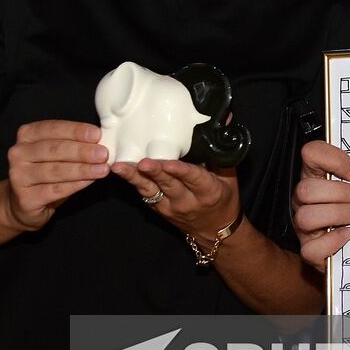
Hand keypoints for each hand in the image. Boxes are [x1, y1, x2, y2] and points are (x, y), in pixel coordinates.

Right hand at [7, 120, 108, 229]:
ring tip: (102, 169)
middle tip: (103, 153)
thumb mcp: (55, 152)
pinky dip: (75, 185)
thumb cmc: (45, 171)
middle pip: (54, 149)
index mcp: (27, 135)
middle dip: (82, 151)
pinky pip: (55, 190)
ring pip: (55, 170)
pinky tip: (89, 181)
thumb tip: (100, 140)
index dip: (76, 131)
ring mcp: (19, 176)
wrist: (24, 201)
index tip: (97, 134)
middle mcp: (19, 153)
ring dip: (82, 169)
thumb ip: (72, 143)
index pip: (52, 128)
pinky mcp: (26, 198)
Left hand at [112, 159, 240, 244]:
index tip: (169, 164)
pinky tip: (120, 170)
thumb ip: (222, 151)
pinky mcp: (157, 208)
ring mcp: (169, 207)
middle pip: (168, 185)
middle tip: (142, 163)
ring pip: (150, 190)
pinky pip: (143, 193)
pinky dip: (132, 181)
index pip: (194, 179)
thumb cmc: (223, 198)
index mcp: (209, 192)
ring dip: (134, 177)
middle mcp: (187, 201)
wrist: (213, 230)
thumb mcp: (229, 177)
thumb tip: (224, 119)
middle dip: (154, 173)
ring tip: (119, 167)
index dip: (181, 171)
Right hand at [292, 140, 349, 271]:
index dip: (333, 159)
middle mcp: (304, 199)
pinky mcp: (310, 250)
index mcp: (315, 176)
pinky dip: (332, 242)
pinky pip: (311, 249)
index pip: (311, 153)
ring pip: (305, 217)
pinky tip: (347, 235)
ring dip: (337, 215)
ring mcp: (304, 226)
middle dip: (338, 193)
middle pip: (305, 189)